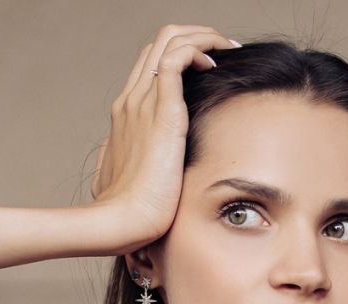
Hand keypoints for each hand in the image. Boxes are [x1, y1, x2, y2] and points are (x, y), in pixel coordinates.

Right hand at [88, 23, 241, 250]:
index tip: (208, 68)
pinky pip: (177, 57)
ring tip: (226, 48)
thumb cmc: (127, 214)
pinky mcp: (161, 111)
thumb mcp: (124, 185)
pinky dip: (199, 49)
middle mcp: (132, 101)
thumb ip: (124, 168)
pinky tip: (215, 64)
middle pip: (159, 44)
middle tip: (224, 52)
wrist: (121, 223)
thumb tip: (121, 166)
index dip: (178, 57)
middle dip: (195, 38)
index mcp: (126, 116)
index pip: (150, 66)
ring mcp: (143, 102)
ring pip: (169, 39)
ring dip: (201, 36)